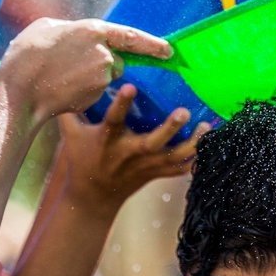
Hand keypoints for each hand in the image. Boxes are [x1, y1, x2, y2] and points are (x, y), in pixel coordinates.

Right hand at [0, 18, 169, 125]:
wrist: (19, 90)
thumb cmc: (27, 54)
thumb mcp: (47, 28)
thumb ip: (73, 30)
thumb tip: (80, 36)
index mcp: (94, 31)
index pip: (132, 36)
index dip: (153, 43)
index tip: (169, 50)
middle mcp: (104, 54)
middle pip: (115, 59)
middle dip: (101, 62)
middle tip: (71, 65)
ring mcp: (100, 78)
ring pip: (104, 76)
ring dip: (90, 77)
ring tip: (61, 76)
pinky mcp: (94, 97)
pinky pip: (94, 92)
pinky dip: (83, 91)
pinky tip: (62, 89)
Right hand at [55, 84, 207, 218]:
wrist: (92, 197)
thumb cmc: (81, 158)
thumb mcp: (70, 134)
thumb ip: (69, 107)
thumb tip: (64, 78)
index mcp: (107, 140)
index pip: (113, 119)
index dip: (121, 103)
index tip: (130, 86)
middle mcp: (129, 153)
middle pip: (152, 142)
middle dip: (169, 128)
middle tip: (184, 111)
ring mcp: (146, 166)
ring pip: (173, 157)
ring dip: (192, 144)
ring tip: (207, 126)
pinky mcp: (157, 174)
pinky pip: (181, 169)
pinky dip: (196, 158)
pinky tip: (211, 143)